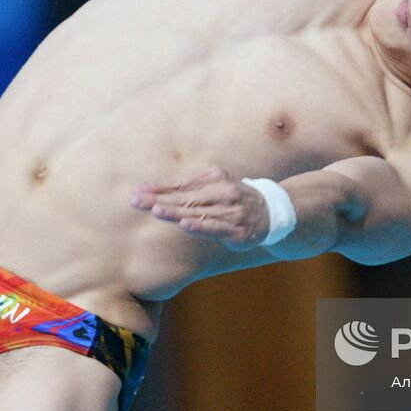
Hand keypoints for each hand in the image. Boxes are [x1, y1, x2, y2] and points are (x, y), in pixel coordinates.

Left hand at [131, 166, 269, 250]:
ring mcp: (230, 212)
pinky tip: (186, 223)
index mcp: (215, 179)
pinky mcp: (237, 230)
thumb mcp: (215, 186)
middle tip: (136, 200)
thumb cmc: (235, 199)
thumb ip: (186, 189)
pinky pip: (215, 228)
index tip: (137, 192)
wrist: (274, 212)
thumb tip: (151, 190)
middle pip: (185, 198)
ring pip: (198, 212)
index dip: (158, 190)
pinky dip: (200, 225)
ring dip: (175, 212)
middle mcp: (222, 193)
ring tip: (156, 210)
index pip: (181, 186)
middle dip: (159, 200)